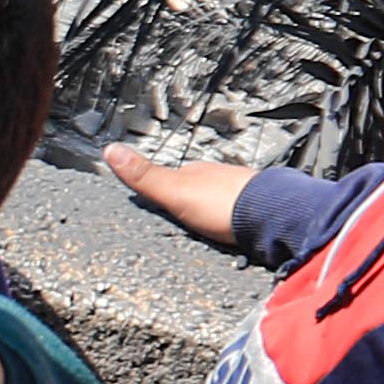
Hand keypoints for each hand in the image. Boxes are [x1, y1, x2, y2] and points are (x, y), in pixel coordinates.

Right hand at [101, 144, 254, 246]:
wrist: (272, 217)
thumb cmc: (224, 203)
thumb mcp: (174, 191)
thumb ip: (145, 176)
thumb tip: (111, 149)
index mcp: (198, 172)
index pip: (175, 175)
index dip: (164, 188)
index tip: (157, 198)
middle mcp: (222, 178)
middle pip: (201, 189)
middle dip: (193, 203)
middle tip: (184, 220)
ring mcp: (243, 195)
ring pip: (223, 202)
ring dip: (215, 214)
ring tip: (208, 229)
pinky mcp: (260, 214)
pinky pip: (242, 218)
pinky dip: (235, 224)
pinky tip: (233, 234)